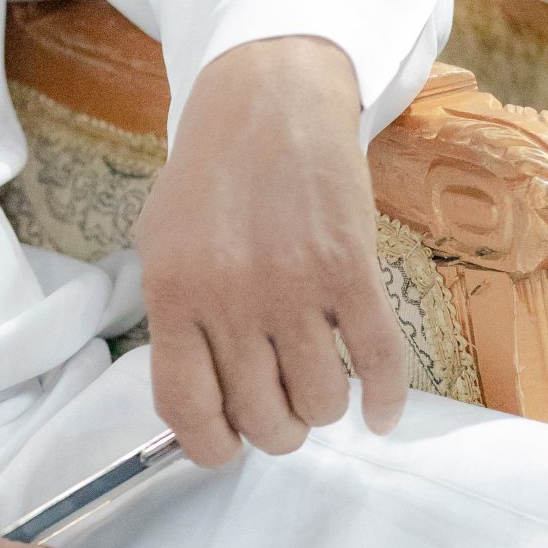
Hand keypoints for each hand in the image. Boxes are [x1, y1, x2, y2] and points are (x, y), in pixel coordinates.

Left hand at [135, 35, 406, 466]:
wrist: (269, 101)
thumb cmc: (212, 177)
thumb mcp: (161, 242)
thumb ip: (174, 322)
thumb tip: (197, 408)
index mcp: (172, 293)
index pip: (185, 409)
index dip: (211, 446)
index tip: (229, 444)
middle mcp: (229, 296)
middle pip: (261, 418)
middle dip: (277, 430)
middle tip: (283, 407)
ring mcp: (293, 285)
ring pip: (321, 403)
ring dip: (325, 408)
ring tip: (319, 380)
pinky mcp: (351, 270)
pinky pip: (379, 364)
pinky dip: (386, 400)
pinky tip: (381, 410)